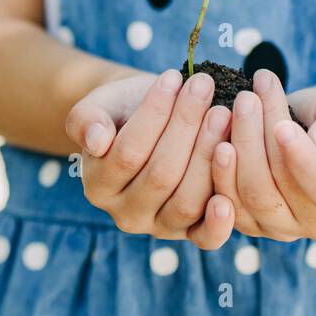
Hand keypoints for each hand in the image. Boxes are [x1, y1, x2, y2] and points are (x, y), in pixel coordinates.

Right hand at [64, 69, 236, 248]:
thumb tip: (96, 140)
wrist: (151, 121)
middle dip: (186, 126)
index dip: (152, 114)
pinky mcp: (192, 233)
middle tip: (204, 88)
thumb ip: (87, 119)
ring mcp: (160, 227)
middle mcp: (126, 214)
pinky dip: (219, 222)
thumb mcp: (100, 105)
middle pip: (161, 175)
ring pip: (186, 200)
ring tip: (223, 113)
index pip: (127, 153)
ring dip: (208, 154)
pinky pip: (205, 238)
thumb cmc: (126, 109)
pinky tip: (228, 197)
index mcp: (98, 186)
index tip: (172, 77)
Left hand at [211, 71, 315, 240]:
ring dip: (236, 147)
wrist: (306, 129)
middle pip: (277, 192)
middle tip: (246, 98)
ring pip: (248, 196)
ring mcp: (281, 228)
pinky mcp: (250, 223)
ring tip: (233, 106)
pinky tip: (216, 131)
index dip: (304, 163)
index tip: (283, 127)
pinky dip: (218, 165)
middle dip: (257, 140)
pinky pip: (226, 201)